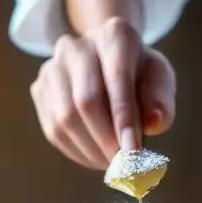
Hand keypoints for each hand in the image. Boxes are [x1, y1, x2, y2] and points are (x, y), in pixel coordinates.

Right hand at [29, 17, 175, 168]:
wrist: (107, 61)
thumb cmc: (139, 75)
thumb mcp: (159, 81)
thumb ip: (161, 101)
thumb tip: (154, 122)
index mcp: (114, 35)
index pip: (117, 78)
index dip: (124, 118)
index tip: (133, 152)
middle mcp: (75, 46)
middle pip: (85, 101)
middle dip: (107, 140)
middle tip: (125, 166)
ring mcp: (52, 67)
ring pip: (65, 119)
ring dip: (91, 150)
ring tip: (113, 164)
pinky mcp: (40, 90)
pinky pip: (54, 130)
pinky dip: (77, 152)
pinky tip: (96, 157)